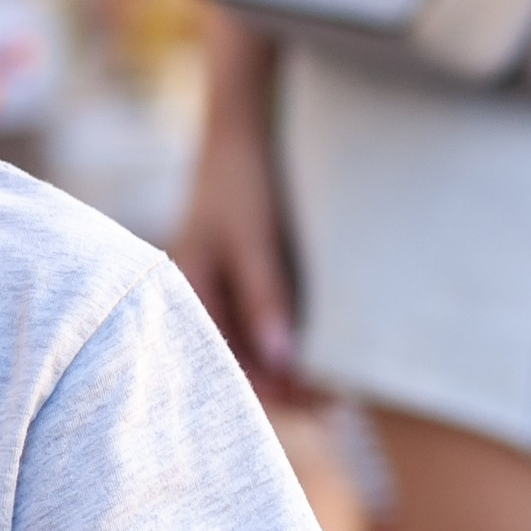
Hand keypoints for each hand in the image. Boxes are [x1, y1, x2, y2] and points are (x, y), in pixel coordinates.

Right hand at [170, 18, 307, 400]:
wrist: (244, 127)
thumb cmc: (242, 180)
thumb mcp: (254, 239)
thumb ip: (265, 298)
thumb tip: (284, 363)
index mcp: (185, 296)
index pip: (221, 367)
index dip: (268, 391)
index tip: (319, 403)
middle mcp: (199, 302)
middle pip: (239, 364)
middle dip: (286, 385)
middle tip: (341, 400)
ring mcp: (222, 292)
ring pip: (256, 348)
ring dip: (293, 367)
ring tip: (344, 381)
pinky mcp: (244, 281)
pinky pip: (266, 326)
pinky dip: (295, 342)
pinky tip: (330, 349)